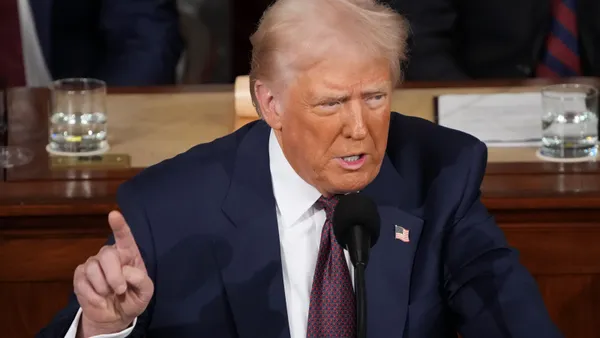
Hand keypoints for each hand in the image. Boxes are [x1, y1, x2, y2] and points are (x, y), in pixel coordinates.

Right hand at [74, 211, 153, 336]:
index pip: (124, 236)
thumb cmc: (133, 299)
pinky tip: (100, 300)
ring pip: (93, 267)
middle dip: (113, 275)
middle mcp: (110, 255)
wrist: (115, 317)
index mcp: (129, 254)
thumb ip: (141, 280)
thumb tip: (125, 272)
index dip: (119, 225)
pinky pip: (82, 281)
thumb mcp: (145, 292)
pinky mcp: (80, 276)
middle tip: (120, 290)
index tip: (114, 214)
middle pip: (107, 254)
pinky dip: (92, 295)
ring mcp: (93, 263)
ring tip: (109, 295)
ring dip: (103, 287)